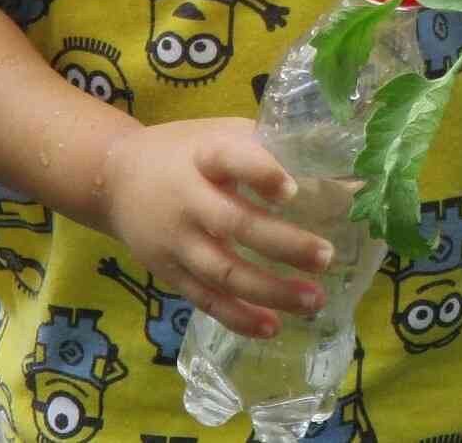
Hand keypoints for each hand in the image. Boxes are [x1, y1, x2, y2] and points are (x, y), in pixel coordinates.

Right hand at [98, 117, 335, 338]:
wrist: (114, 179)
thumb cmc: (188, 152)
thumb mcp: (223, 133)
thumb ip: (273, 148)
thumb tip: (346, 172)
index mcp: (205, 155)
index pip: (230, 159)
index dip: (260, 174)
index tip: (291, 190)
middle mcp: (187, 199)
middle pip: (234, 224)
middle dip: (283, 244)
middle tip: (327, 256)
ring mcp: (176, 241)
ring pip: (224, 271)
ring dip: (271, 291)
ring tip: (314, 299)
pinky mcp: (169, 272)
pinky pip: (205, 299)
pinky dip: (238, 317)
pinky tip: (273, 327)